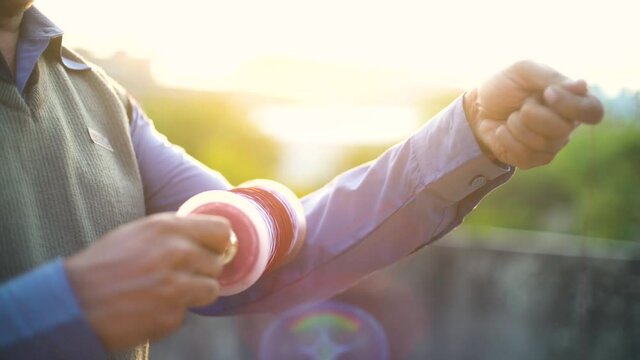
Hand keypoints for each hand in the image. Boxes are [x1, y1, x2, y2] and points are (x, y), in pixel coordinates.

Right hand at [64, 213, 230, 350]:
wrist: (74, 302)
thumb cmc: (104, 265)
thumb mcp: (139, 232)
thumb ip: (175, 232)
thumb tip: (209, 239)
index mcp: (168, 228)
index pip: (222, 230)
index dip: (219, 242)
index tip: (212, 250)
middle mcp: (176, 254)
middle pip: (217, 263)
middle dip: (202, 270)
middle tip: (179, 274)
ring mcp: (176, 287)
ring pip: (211, 289)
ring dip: (194, 292)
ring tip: (166, 291)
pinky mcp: (171, 316)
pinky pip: (187, 312)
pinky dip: (173, 312)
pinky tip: (150, 306)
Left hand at [464, 60, 603, 168]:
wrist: (478, 108)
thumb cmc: (504, 87)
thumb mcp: (523, 71)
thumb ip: (549, 76)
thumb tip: (581, 87)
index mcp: (570, 100)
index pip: (592, 111)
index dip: (571, 106)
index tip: (547, 94)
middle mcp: (566, 124)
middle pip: (562, 130)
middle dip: (533, 116)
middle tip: (522, 106)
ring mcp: (551, 145)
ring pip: (543, 144)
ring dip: (517, 126)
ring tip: (511, 117)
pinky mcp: (533, 159)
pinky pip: (525, 156)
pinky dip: (507, 140)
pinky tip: (503, 131)